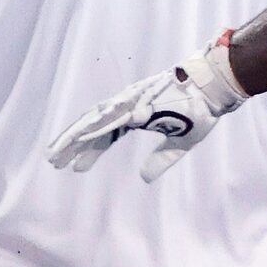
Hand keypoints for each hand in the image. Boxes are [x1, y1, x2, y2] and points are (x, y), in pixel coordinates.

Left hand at [46, 38, 246, 181]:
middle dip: (72, 145)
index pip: (106, 136)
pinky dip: (93, 128)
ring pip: (94, 121)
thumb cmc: (201, 109)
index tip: (75, 168)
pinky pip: (110, 118)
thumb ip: (161, 160)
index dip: (90, 151)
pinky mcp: (137, 102)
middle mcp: (128, 108)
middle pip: (93, 128)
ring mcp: (130, 103)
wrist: (214, 87)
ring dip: (73, 138)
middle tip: (52, 161)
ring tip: (55, 153)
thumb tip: (144, 179)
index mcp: (137, 116)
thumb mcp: (181, 142)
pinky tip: (77, 138)